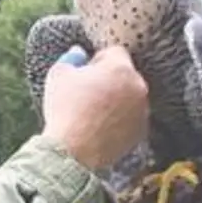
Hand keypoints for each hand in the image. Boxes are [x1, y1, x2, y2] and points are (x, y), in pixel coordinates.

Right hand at [40, 45, 148, 170]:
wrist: (73, 151)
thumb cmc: (65, 110)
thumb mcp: (59, 76)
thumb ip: (71, 58)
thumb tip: (79, 53)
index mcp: (120, 68)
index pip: (115, 51)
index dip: (98, 59)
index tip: (86, 72)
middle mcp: (138, 87)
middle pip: (125, 74)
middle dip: (110, 79)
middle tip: (88, 93)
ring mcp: (142, 111)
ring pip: (130, 96)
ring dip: (117, 99)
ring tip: (93, 112)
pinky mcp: (140, 131)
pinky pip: (131, 117)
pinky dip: (120, 119)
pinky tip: (100, 126)